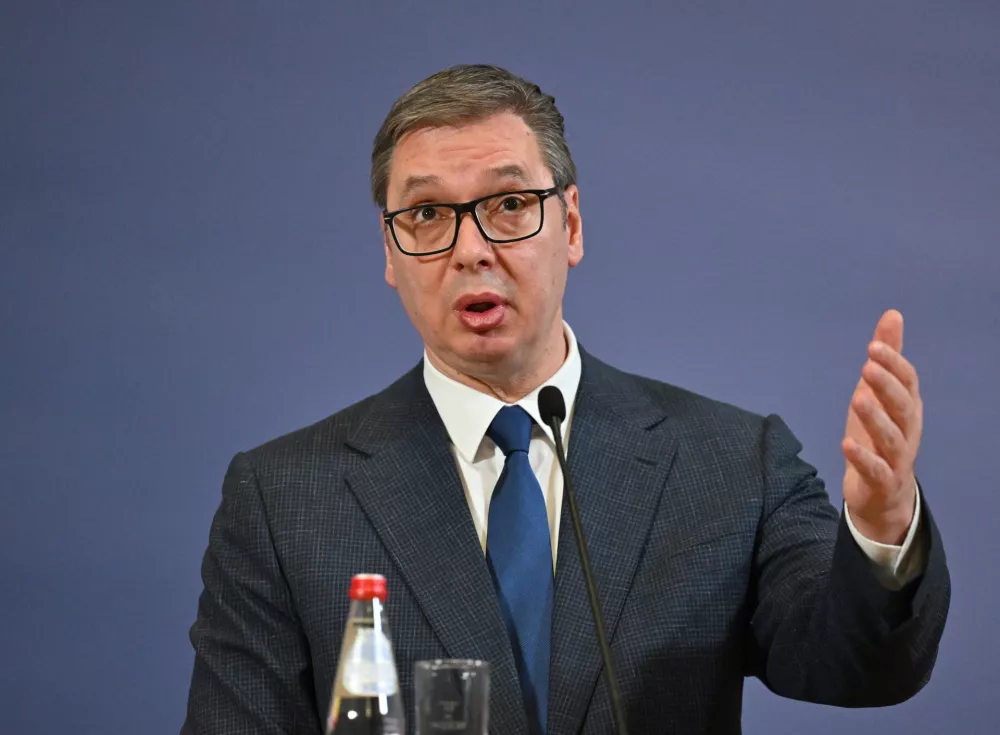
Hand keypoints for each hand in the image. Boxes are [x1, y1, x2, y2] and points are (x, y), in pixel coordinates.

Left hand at [841, 309, 921, 544]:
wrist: (883, 494)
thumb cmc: (879, 435)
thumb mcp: (878, 394)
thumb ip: (886, 358)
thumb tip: (893, 314)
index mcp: (908, 407)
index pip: (908, 382)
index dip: (894, 364)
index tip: (873, 345)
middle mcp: (907, 431)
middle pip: (903, 406)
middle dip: (887, 385)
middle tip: (868, 365)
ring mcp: (897, 458)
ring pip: (892, 438)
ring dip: (875, 418)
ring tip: (857, 398)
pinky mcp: (882, 482)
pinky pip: (876, 470)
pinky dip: (863, 458)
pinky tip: (846, 443)